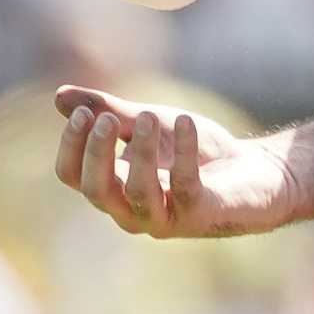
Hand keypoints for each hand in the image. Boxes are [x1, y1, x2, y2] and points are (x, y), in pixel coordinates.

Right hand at [53, 85, 297, 238]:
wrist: (253, 170)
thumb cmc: (193, 150)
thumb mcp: (148, 123)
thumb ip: (109, 111)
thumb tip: (60, 96)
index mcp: (112, 187)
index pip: (72, 175)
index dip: (71, 146)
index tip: (83, 112)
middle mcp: (130, 210)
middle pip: (96, 189)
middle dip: (97, 152)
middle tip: (107, 117)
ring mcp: (165, 217)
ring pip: (137, 193)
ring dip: (139, 152)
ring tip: (148, 116)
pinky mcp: (200, 213)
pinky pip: (185, 186)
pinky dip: (183, 153)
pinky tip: (186, 121)